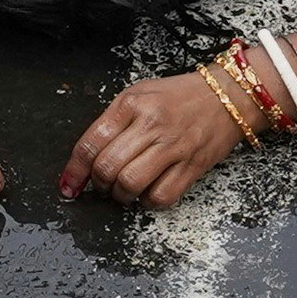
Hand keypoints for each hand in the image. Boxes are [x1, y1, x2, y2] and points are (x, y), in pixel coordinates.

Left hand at [59, 70, 247, 209]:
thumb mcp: (139, 95)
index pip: (90, 144)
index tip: (69, 186)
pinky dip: (148, 202)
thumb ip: (113, 123)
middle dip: (98, 185)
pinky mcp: (192, 165)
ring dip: (120, 196)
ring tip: (123, 191)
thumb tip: (88, 159)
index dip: (74, 172)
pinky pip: (160, 196)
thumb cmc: (180, 97)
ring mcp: (173, 146)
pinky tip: (147, 192)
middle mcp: (151, 124)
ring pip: (130, 184)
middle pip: (107, 168)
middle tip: (102, 185)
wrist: (227, 96)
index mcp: (131, 104)